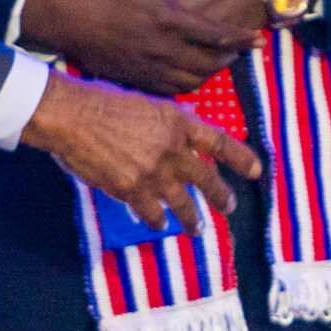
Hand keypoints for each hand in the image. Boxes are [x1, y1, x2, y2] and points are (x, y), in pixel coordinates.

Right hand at [18, 0, 253, 97]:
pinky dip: (189, 83)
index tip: (259, 38)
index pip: (218, 35)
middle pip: (210, 63)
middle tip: (242, 49)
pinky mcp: (136, 79)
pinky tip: (193, 71)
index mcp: (169, 19)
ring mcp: (148, 68)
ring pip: (193, 81)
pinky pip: (171, 89)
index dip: (243, 38)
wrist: (69, 16)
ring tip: (221, 59)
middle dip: (232, 57)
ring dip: (212, 72)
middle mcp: (162, 49)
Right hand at [20, 73, 263, 235]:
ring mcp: (153, 173)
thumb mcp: (148, 103)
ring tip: (198, 228)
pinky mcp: (131, 191)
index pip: (219, 141)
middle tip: (230, 207)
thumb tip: (186, 128)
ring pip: (182, 203)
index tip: (256, 170)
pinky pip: (152, 213)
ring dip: (192, 218)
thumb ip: (170, 122)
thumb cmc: (104, 102)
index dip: (240, 156)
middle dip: (221, 196)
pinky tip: (159, 225)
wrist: (74, 117)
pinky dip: (157, 221)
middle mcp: (173, 149)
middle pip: (206, 178)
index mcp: (179, 122)